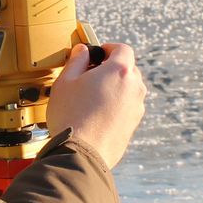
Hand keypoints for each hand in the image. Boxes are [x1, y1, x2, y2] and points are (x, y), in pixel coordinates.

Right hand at [48, 43, 145, 169]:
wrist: (81, 154)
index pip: (123, 49)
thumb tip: (83, 51)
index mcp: (120, 71)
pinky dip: (116, 104)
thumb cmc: (71, 116)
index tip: (97, 54)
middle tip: (90, 75)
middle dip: (111, 68)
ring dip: (114, 87)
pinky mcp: (133, 124)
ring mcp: (136, 107)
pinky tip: (96, 114)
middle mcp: (134, 87)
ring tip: (92, 96)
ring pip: (128, 88)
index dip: (109, 48)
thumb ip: (76, 60)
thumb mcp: (66, 81)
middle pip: (128, 68)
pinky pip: (127, 106)